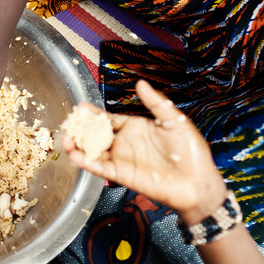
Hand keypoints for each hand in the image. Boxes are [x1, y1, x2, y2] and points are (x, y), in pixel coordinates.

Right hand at [63, 80, 227, 224]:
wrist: (197, 181)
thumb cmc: (190, 152)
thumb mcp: (174, 119)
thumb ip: (155, 102)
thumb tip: (140, 83)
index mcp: (135, 128)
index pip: (108, 119)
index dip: (93, 114)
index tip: (79, 108)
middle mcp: (124, 143)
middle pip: (95, 135)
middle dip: (80, 129)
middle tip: (68, 123)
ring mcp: (121, 159)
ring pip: (92, 151)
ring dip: (77, 146)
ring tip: (66, 139)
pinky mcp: (120, 174)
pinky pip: (99, 167)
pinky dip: (85, 162)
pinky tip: (74, 154)